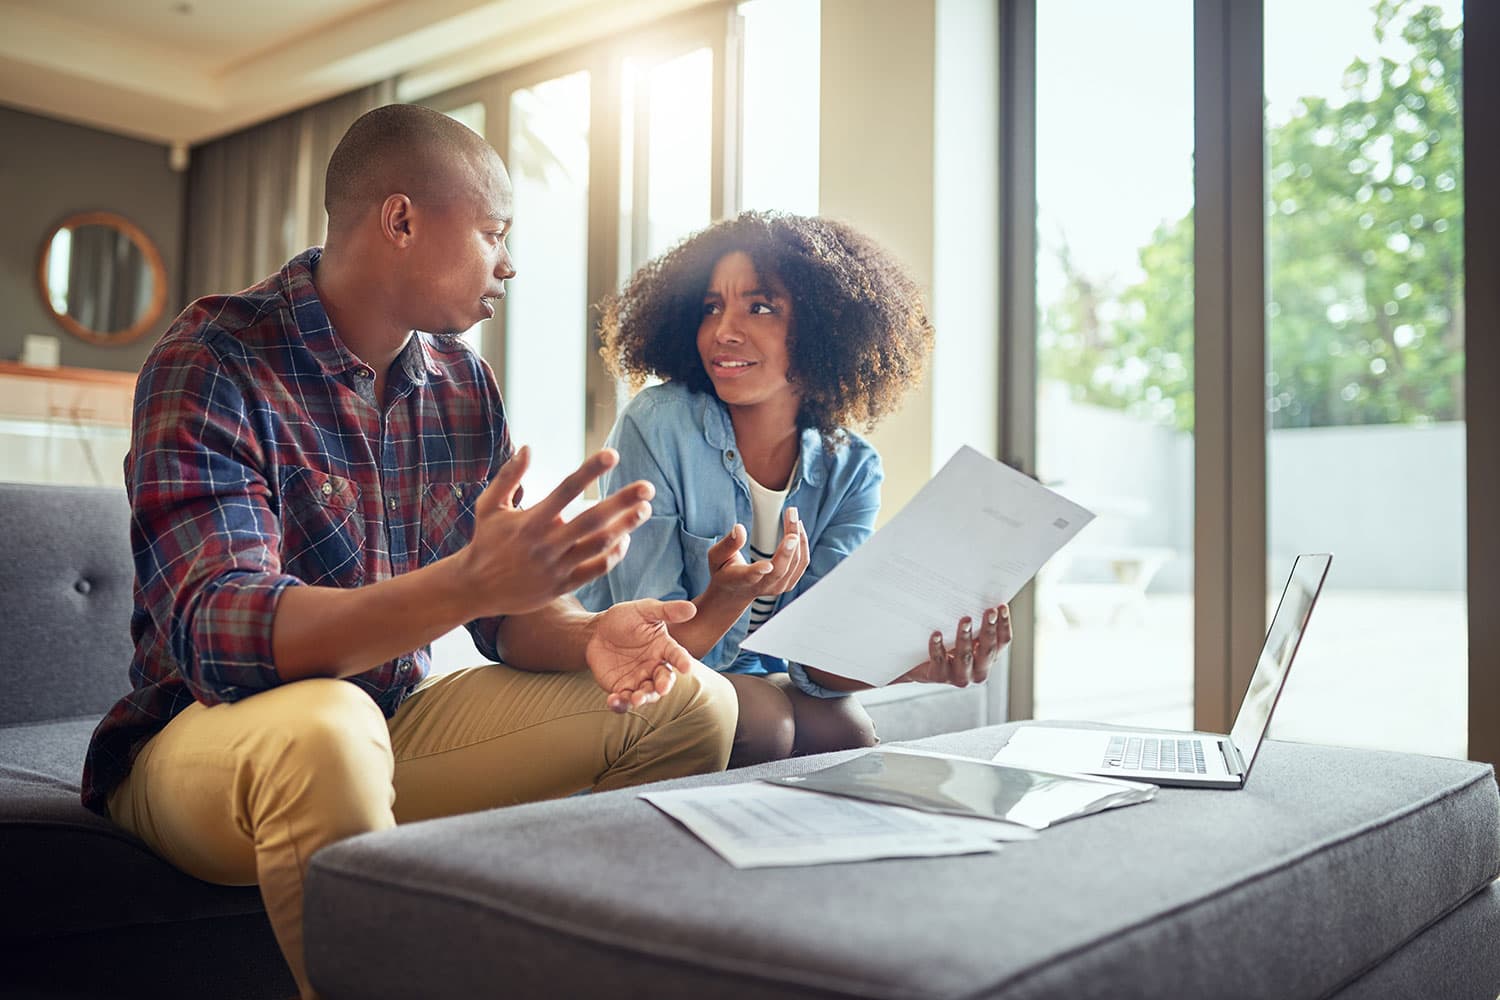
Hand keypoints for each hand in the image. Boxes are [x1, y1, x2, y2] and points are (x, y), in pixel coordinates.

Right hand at [454, 446, 652, 617]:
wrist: (475, 588)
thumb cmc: (485, 542)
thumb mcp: (489, 506)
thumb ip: (508, 476)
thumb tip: (527, 447)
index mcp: (531, 520)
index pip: (566, 489)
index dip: (590, 470)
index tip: (613, 455)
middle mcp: (546, 543)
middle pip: (593, 519)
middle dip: (623, 501)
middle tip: (648, 487)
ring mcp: (556, 566)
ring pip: (599, 545)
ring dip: (625, 527)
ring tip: (644, 510)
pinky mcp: (561, 586)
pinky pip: (595, 570)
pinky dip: (614, 555)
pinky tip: (625, 540)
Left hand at [585, 599, 700, 711]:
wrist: (598, 630)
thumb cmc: (626, 617)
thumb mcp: (645, 610)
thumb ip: (667, 611)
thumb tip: (692, 609)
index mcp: (663, 648)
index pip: (677, 656)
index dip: (683, 661)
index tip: (687, 668)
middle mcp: (654, 667)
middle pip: (663, 680)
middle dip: (663, 686)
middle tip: (661, 689)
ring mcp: (638, 679)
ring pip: (646, 694)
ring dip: (643, 698)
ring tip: (637, 699)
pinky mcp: (621, 688)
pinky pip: (623, 700)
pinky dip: (620, 704)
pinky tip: (613, 700)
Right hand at [703, 507, 808, 601]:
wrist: (734, 593)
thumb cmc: (723, 572)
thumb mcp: (716, 558)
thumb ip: (727, 544)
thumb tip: (739, 528)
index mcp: (740, 580)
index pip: (749, 577)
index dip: (758, 571)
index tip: (767, 565)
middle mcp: (761, 587)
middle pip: (779, 569)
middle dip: (788, 546)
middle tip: (792, 519)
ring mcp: (777, 587)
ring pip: (795, 564)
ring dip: (797, 537)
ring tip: (793, 515)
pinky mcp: (788, 583)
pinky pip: (801, 563)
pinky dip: (802, 544)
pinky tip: (797, 528)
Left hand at [895, 605, 1011, 686]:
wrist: (919, 665)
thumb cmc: (947, 644)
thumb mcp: (964, 634)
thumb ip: (975, 622)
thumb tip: (980, 595)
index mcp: (989, 658)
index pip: (1002, 642)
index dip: (1003, 625)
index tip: (1001, 607)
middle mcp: (979, 671)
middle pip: (987, 649)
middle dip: (989, 629)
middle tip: (989, 611)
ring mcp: (959, 676)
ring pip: (966, 656)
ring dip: (966, 637)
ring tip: (965, 620)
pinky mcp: (939, 677)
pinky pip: (939, 660)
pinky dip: (938, 647)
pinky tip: (936, 634)